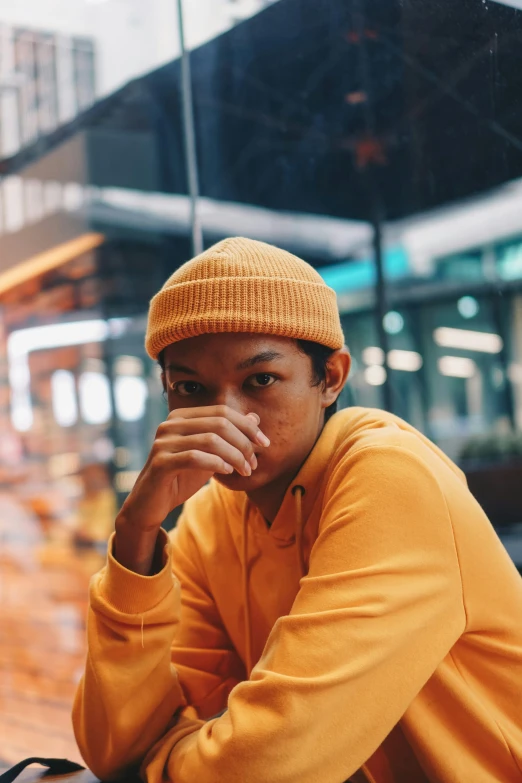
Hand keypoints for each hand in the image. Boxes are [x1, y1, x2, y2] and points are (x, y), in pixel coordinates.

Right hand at [114, 406, 269, 573]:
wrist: (149, 505)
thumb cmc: (181, 477)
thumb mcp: (210, 455)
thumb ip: (229, 436)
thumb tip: (254, 417)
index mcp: (182, 416)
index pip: (222, 411)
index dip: (247, 426)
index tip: (265, 443)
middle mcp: (170, 424)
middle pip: (219, 423)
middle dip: (243, 442)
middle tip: (254, 462)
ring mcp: (163, 442)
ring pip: (211, 440)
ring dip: (235, 456)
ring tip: (245, 471)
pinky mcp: (160, 462)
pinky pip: (195, 457)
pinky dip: (217, 464)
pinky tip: (228, 472)